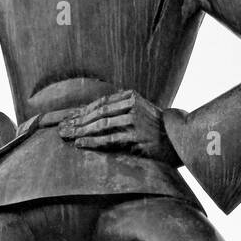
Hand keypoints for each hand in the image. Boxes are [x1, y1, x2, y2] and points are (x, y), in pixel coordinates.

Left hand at [58, 90, 179, 162]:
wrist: (179, 139)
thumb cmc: (154, 129)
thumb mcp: (139, 111)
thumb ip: (118, 110)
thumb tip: (88, 117)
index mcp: (131, 97)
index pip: (100, 103)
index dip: (81, 111)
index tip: (66, 119)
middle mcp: (133, 106)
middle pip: (98, 113)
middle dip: (77, 121)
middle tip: (61, 129)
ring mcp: (136, 122)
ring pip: (101, 125)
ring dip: (81, 130)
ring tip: (66, 135)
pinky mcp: (137, 138)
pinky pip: (110, 139)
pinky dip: (92, 141)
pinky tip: (80, 143)